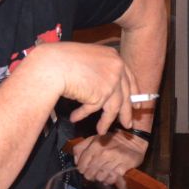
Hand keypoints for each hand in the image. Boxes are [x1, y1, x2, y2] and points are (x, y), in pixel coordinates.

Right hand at [24, 42, 138, 133]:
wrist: (52, 63)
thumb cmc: (62, 58)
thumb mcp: (87, 59)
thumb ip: (99, 70)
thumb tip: (103, 87)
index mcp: (113, 56)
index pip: (129, 77)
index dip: (133, 92)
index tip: (136, 104)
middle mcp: (116, 68)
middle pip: (126, 95)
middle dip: (126, 112)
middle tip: (128, 123)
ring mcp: (111, 81)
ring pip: (114, 107)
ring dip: (106, 122)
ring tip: (102, 131)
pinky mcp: (101, 94)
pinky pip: (94, 110)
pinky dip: (83, 115)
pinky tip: (75, 118)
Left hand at [72, 131, 148, 183]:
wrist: (134, 139)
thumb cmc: (112, 140)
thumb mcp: (94, 138)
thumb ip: (81, 148)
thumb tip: (75, 161)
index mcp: (94, 145)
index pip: (81, 165)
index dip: (82, 169)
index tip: (86, 169)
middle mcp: (103, 153)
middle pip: (90, 174)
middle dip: (91, 175)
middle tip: (95, 172)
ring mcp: (113, 161)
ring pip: (100, 178)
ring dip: (100, 178)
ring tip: (103, 173)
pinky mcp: (123, 168)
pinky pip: (111, 179)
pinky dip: (109, 180)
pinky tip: (111, 175)